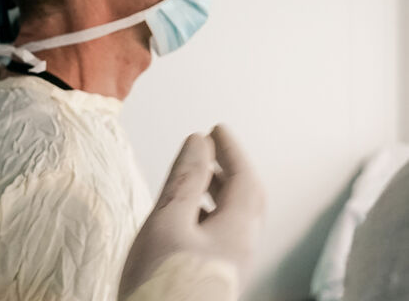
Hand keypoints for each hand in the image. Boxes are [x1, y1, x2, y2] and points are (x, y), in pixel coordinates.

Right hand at [119, 125, 264, 298]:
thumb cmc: (163, 283)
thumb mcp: (169, 221)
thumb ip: (186, 180)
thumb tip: (199, 143)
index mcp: (237, 231)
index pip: (245, 178)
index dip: (231, 150)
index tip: (217, 128)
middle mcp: (240, 249)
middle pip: (248, 200)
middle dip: (230, 169)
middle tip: (211, 147)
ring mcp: (227, 267)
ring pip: (234, 219)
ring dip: (219, 190)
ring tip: (196, 175)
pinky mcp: (212, 279)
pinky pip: (220, 234)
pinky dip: (207, 211)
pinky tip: (184, 216)